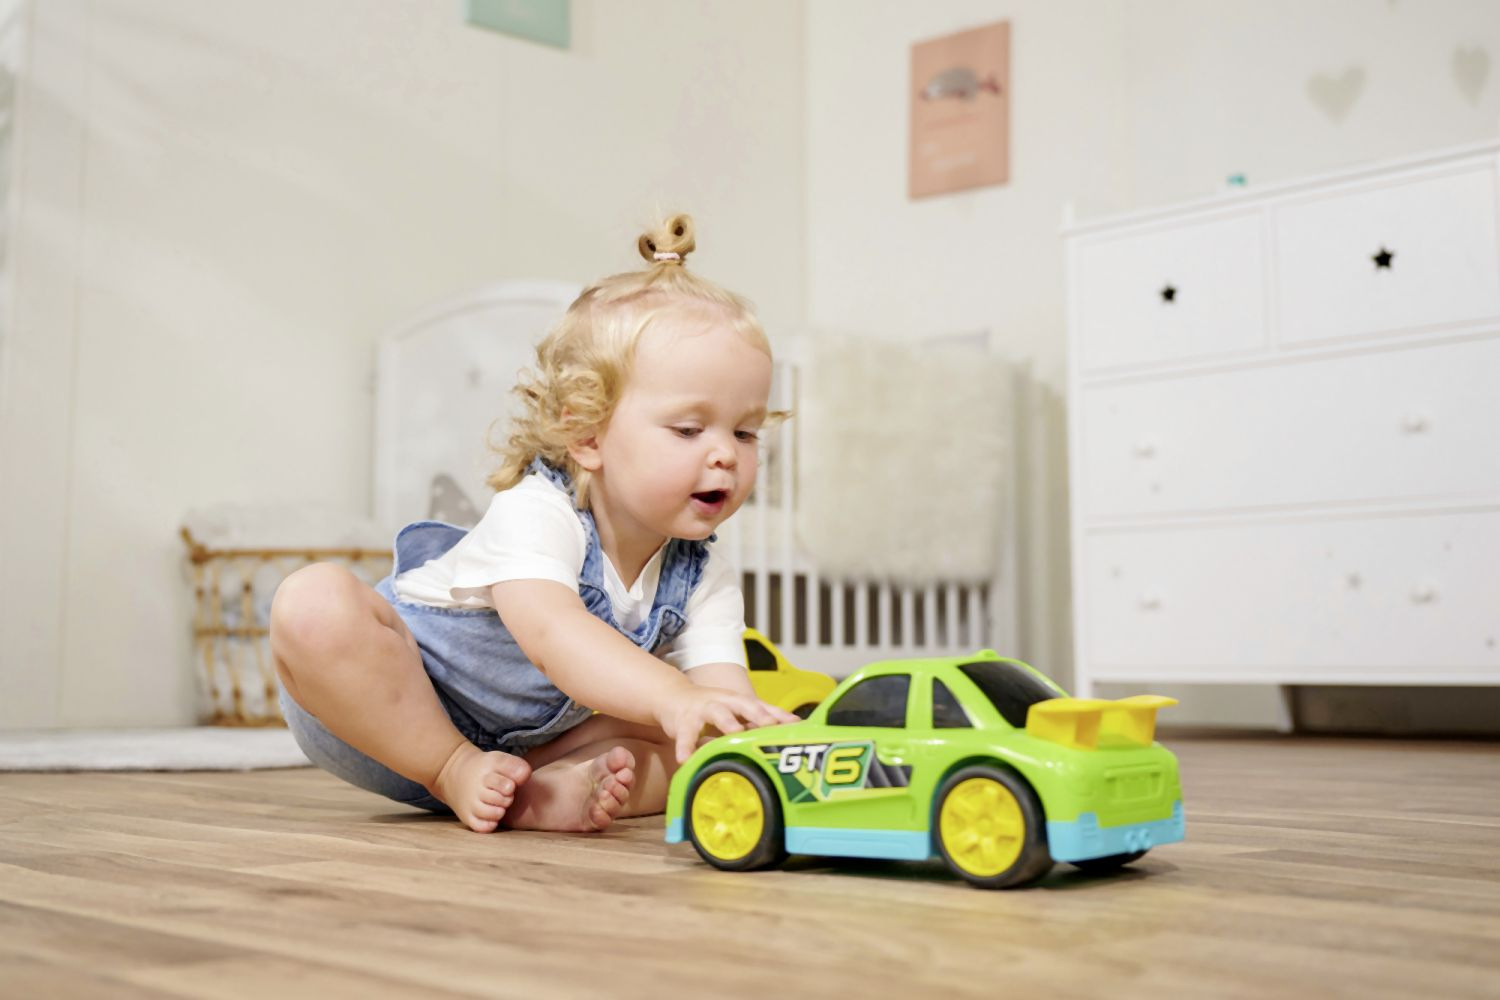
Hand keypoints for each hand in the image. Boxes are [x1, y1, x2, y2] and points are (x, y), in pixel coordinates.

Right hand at [656, 685, 799, 762]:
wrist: (675, 697)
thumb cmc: (713, 708)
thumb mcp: (737, 713)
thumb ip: (759, 722)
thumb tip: (792, 733)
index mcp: (741, 702)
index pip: (765, 707)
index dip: (780, 715)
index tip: (797, 725)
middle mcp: (725, 702)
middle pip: (745, 705)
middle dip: (759, 714)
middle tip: (770, 725)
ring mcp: (704, 709)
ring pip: (717, 713)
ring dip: (727, 722)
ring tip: (734, 734)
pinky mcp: (684, 721)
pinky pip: (686, 736)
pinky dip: (685, 748)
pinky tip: (686, 760)